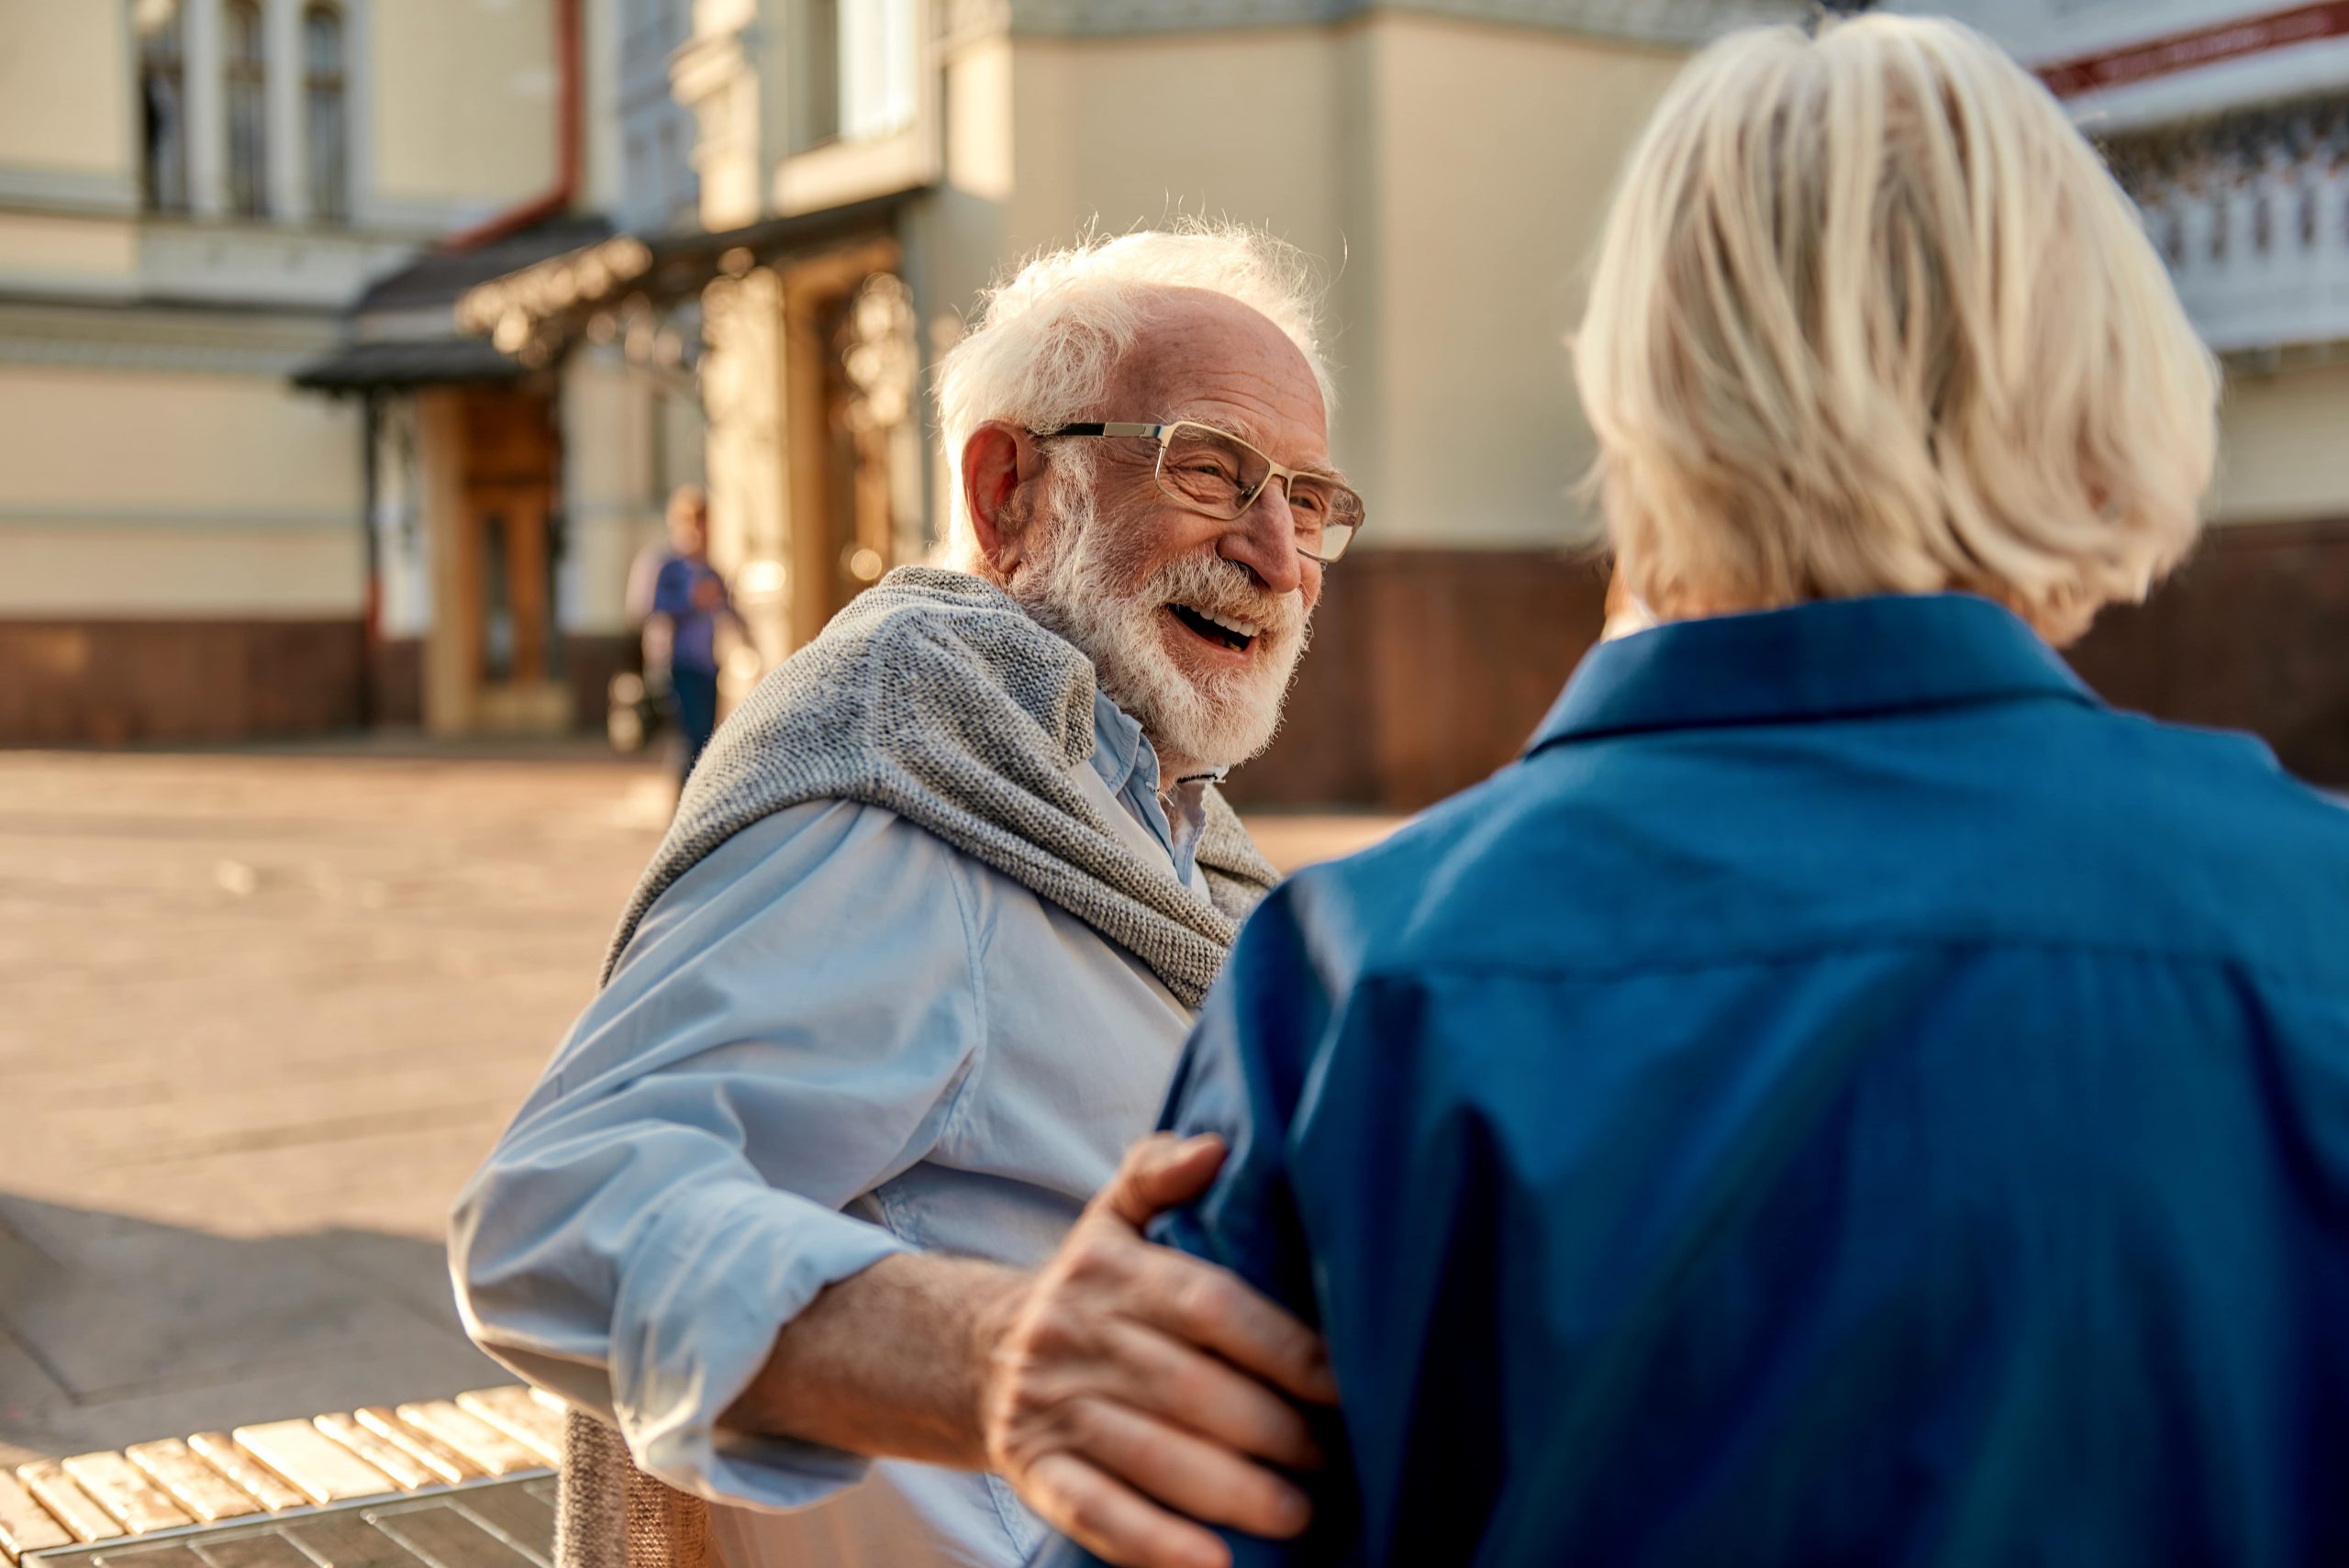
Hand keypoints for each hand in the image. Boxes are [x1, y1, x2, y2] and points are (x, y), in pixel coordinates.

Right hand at [977, 1134, 1337, 1567]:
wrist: (980, 1351)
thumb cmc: (1088, 1288)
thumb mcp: (1112, 1216)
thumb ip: (1158, 1171)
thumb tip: (1217, 1148)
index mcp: (1111, 1271)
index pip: (1210, 1305)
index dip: (1284, 1348)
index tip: (1345, 1384)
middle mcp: (1077, 1336)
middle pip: (1191, 1389)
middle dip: (1274, 1431)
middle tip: (1334, 1460)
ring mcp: (1052, 1407)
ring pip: (1153, 1456)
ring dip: (1234, 1493)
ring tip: (1300, 1515)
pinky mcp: (1033, 1471)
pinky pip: (1094, 1511)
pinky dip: (1154, 1543)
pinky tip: (1213, 1563)